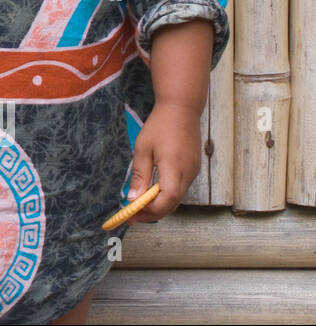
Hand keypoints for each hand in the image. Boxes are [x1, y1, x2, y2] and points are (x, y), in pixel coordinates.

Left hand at [128, 102, 202, 221]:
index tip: (132, 215)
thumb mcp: (143, 149)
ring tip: (139, 207)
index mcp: (175, 168)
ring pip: (177, 198)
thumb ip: (139, 175)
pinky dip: (167, 196)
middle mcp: (188, 174)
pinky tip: (152, 194)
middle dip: (152, 213)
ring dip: (159, 206)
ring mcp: (193, 172)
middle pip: (173, 203)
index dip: (150, 211)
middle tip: (132, 217)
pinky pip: (180, 189)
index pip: (167, 200)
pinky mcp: (193, 169)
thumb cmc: (159, 126)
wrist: (182, 109)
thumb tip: (132, 198)